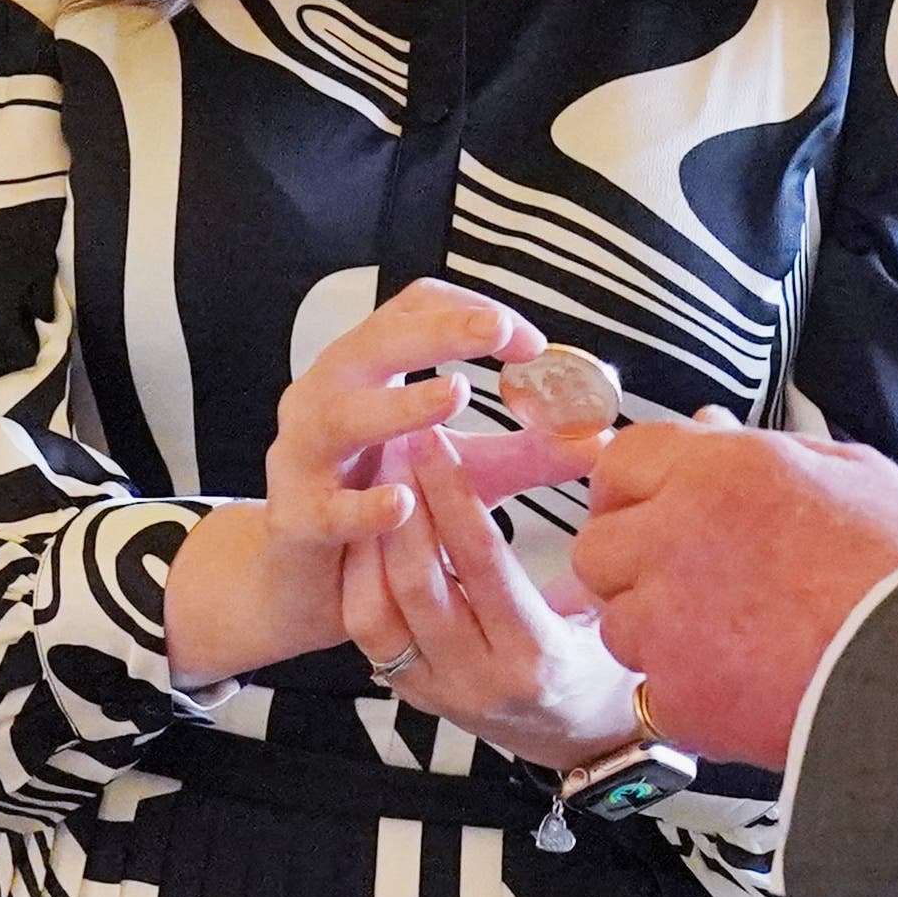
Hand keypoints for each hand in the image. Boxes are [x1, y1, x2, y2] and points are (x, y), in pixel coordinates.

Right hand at [162, 279, 607, 686]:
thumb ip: (525, 453)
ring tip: (453, 395)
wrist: (302, 585)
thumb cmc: (383, 512)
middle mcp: (324, 401)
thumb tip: (602, 436)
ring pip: (338, 416)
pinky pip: (324, 510)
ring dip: (397, 403)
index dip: (468, 311)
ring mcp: (301, 460)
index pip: (409, 311)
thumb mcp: (461, 475)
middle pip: (372, 343)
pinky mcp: (295, 523)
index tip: (528, 340)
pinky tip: (403, 502)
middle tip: (496, 332)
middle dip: (436, 332)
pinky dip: (362, 506)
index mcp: (365, 374)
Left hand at [340, 431, 641, 768]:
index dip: (453, 494)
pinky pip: (370, 634)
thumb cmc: (609, 670)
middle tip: (393, 445)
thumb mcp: (612, 613)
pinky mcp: (413, 696)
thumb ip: (595, 552)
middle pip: (418, 583)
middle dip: (403, 507)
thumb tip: (601, 465)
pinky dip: (361, 580)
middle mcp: (479, 679)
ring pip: (377, 613)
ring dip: (370, 541)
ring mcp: (438, 693)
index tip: (434, 440)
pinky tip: (367, 533)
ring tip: (372, 485)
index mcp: (536, 654)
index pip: (481, 560)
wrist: (588, 749)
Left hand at [576, 422, 897, 767]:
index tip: (644, 511)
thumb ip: (767, 449)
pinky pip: (651, 692)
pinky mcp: (677, 694)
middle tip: (680, 583)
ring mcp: (667, 622)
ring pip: (618, 625)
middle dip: (631, 565)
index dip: (631, 489)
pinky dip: (686, 694)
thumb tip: (712, 428)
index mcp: (719, 472)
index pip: (624, 461)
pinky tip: (740, 687)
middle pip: (598, 548)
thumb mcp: (853, 473)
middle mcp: (676, 538)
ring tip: (727, 641)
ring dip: (656, 633)